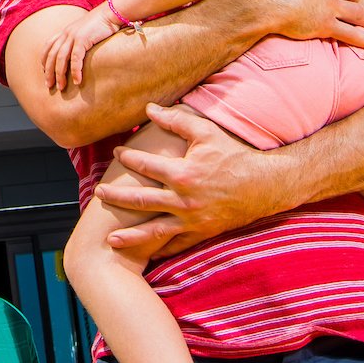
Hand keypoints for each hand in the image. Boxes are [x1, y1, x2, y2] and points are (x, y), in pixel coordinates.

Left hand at [42, 6, 119, 92]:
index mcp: (65, 31)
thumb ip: (78, 41)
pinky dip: (75, 71)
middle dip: (49, 71)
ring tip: (61, 87)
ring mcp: (73, 36)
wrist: (110, 13)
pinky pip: (75, 58)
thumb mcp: (85, 32)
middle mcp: (66, 33)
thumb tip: (77, 54)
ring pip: (61, 58)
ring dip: (60, 74)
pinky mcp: (82, 39)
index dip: (44, 59)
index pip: (48, 46)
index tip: (44, 71)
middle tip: (49, 85)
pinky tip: (77, 81)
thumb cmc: (101, 24)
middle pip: (52, 55)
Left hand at [95, 104, 291, 253]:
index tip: (116, 152)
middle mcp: (184, 200)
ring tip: (110, 239)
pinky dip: (160, 250)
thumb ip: (175, 120)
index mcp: (183, 173)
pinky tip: (145, 254)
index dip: (127, 157)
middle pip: (141, 201)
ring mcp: (192, 220)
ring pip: (154, 231)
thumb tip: (148, 108)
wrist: (265, 185)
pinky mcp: (202, 232)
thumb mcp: (205, 132)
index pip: (145, 165)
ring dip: (131, 235)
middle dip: (117, 198)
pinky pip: (176, 245)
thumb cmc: (234, 154)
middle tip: (98, 194)